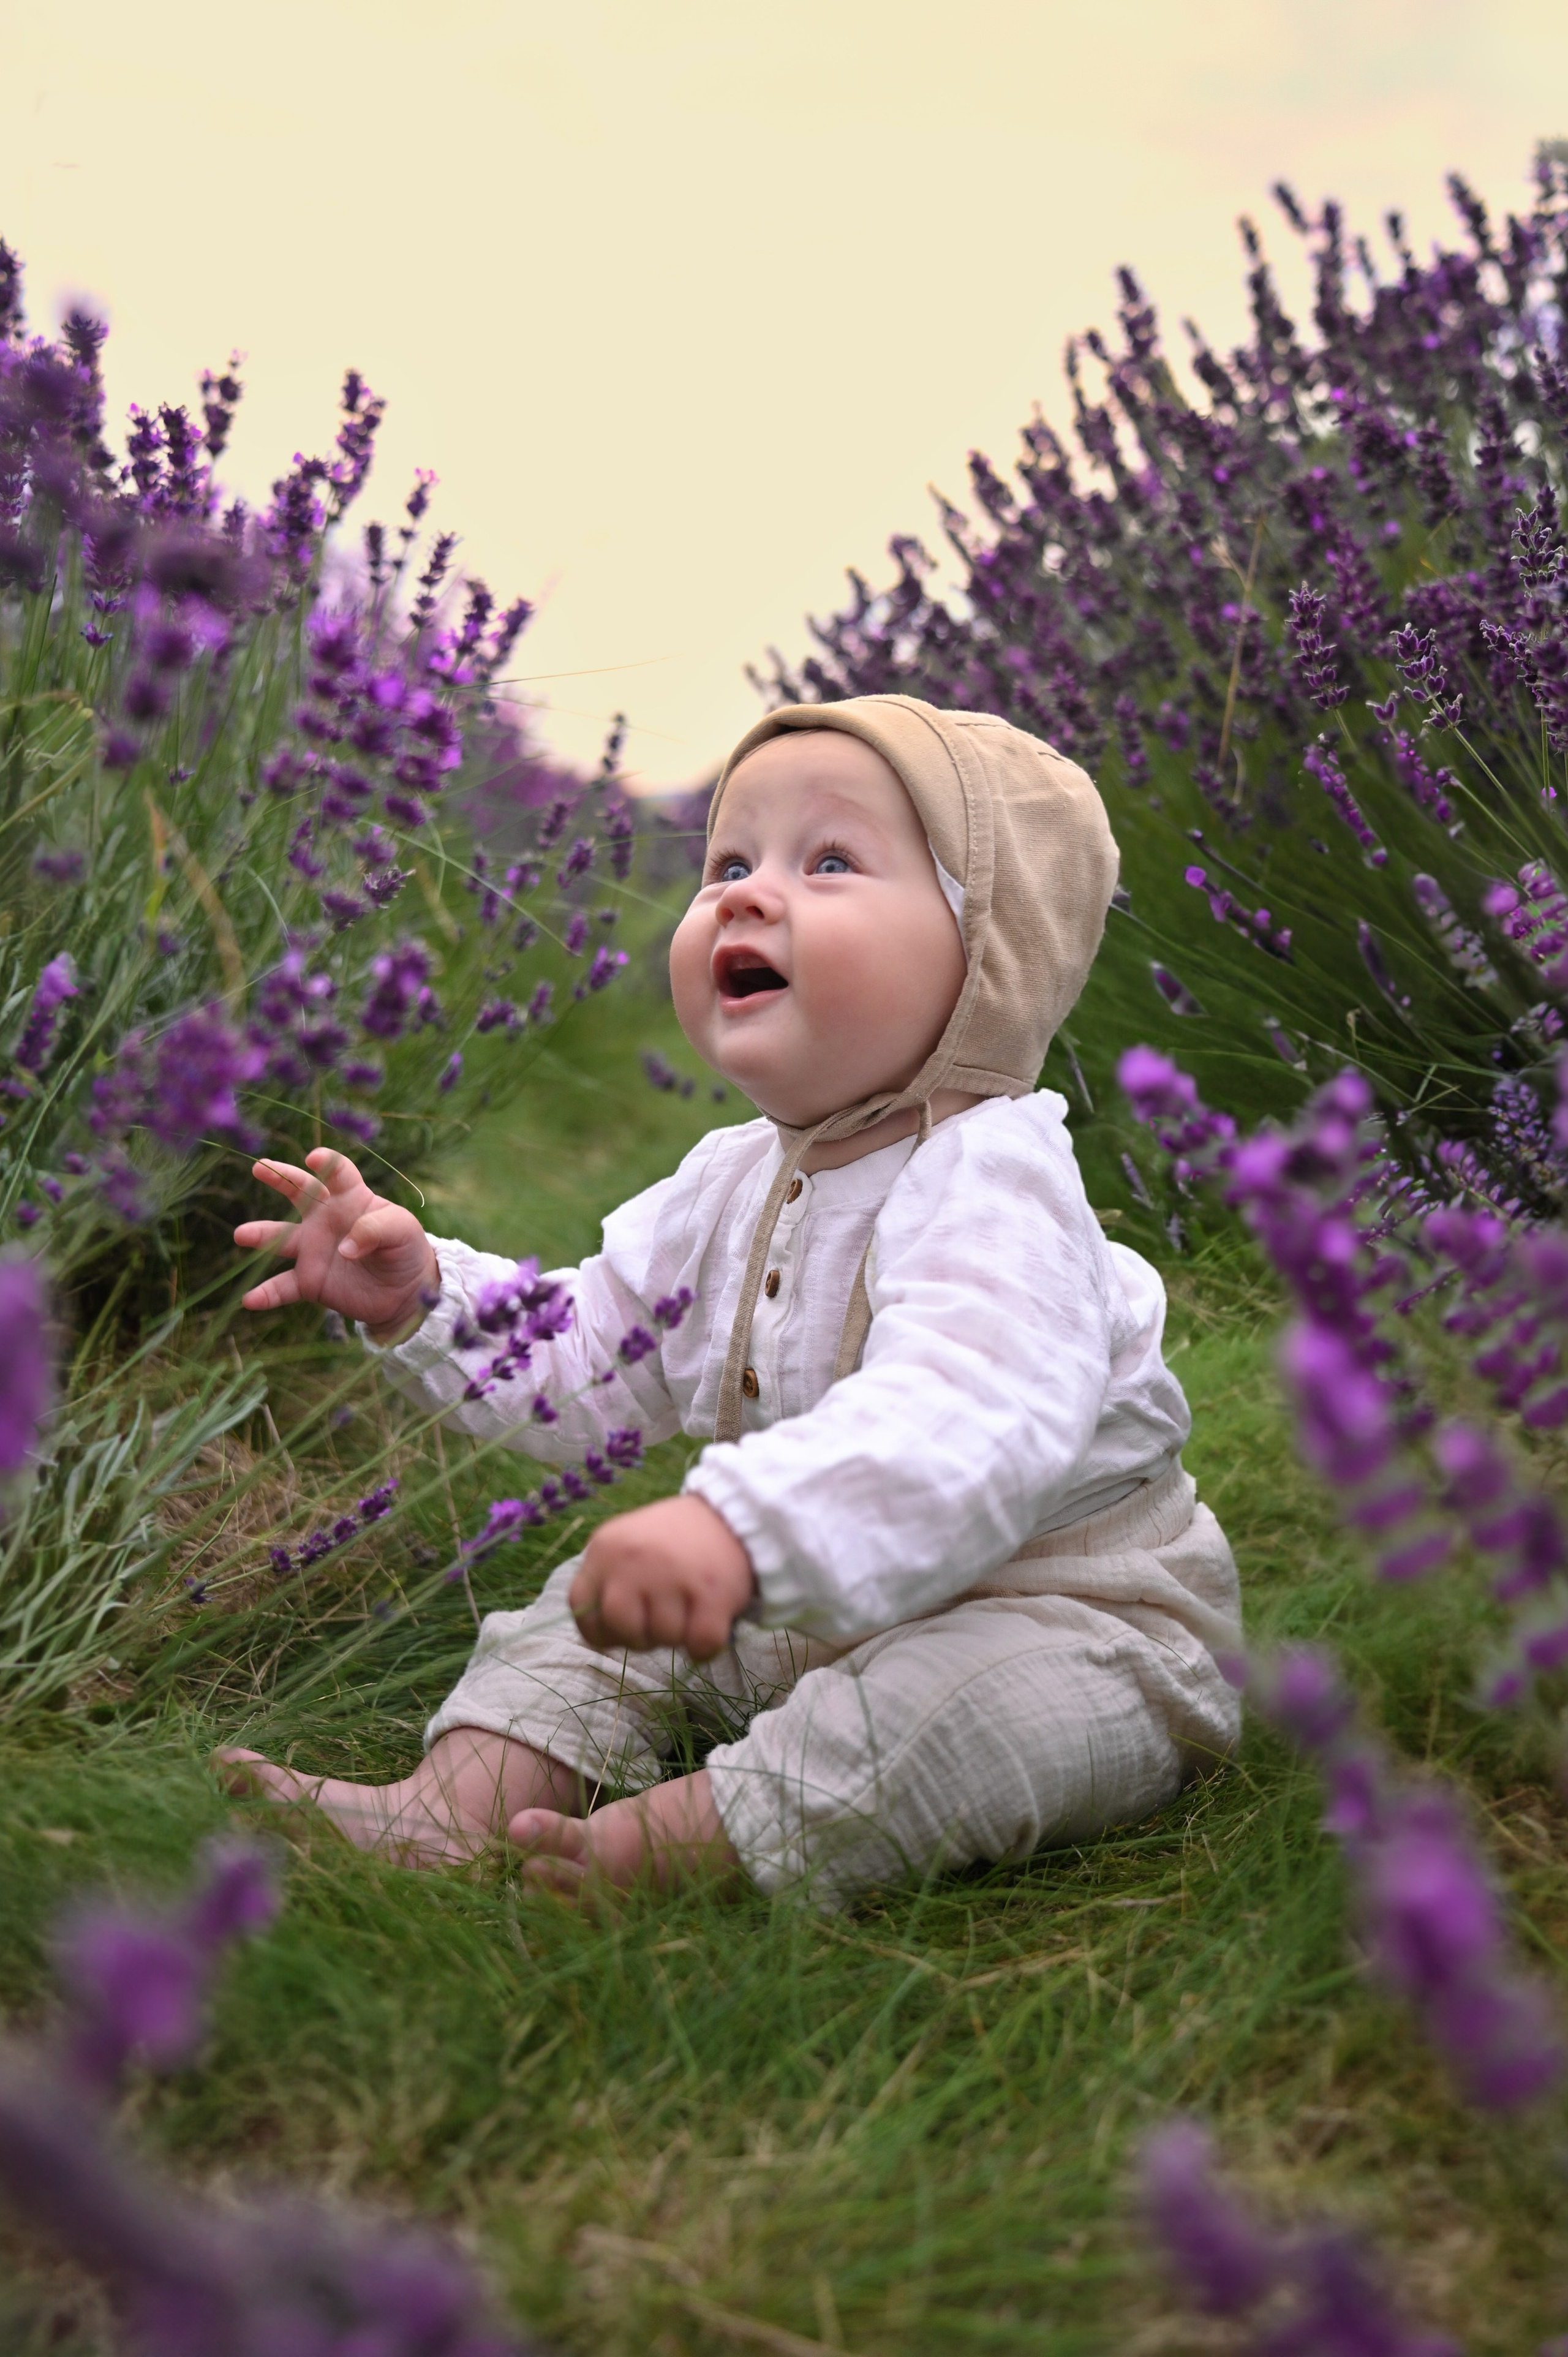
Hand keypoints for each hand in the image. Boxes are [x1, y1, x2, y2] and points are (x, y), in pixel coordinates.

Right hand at [234, 1148, 438, 1337]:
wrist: (403, 1291)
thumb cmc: (405, 1250)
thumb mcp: (403, 1231)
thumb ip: (375, 1229)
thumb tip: (344, 1248)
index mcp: (352, 1198)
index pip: (338, 1173)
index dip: (327, 1164)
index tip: (315, 1158)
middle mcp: (325, 1219)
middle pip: (299, 1191)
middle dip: (279, 1177)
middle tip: (259, 1168)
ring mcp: (313, 1249)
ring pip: (280, 1238)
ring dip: (260, 1234)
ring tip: (241, 1234)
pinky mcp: (310, 1281)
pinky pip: (282, 1286)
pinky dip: (266, 1293)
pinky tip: (249, 1300)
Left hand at [569, 1494, 756, 1661]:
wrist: (732, 1513)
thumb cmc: (672, 1541)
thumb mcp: (625, 1545)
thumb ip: (607, 1581)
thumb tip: (603, 1634)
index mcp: (606, 1548)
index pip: (580, 1607)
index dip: (600, 1628)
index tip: (622, 1626)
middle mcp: (634, 1559)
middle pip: (621, 1627)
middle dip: (639, 1636)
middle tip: (660, 1619)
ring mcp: (674, 1575)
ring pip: (664, 1639)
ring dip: (677, 1636)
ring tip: (687, 1608)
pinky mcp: (713, 1593)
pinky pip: (701, 1645)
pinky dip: (705, 1646)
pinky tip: (708, 1623)